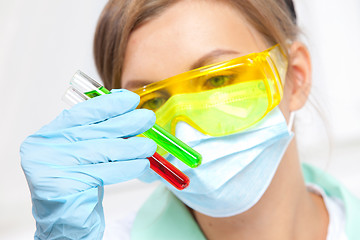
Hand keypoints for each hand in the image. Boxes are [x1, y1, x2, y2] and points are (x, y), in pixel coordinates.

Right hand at [20, 89, 155, 238]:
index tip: (130, 99)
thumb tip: (129, 112)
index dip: (107, 105)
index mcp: (47, 136)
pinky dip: (127, 168)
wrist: (67, 220)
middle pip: (93, 131)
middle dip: (125, 123)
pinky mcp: (63, 188)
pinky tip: (142, 164)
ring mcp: (50, 169)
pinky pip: (104, 173)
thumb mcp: (84, 153)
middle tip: (147, 118)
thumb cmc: (78, 182)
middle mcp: (43, 150)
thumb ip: (98, 133)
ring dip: (131, 147)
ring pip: (102, 152)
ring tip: (150, 146)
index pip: (80, 114)